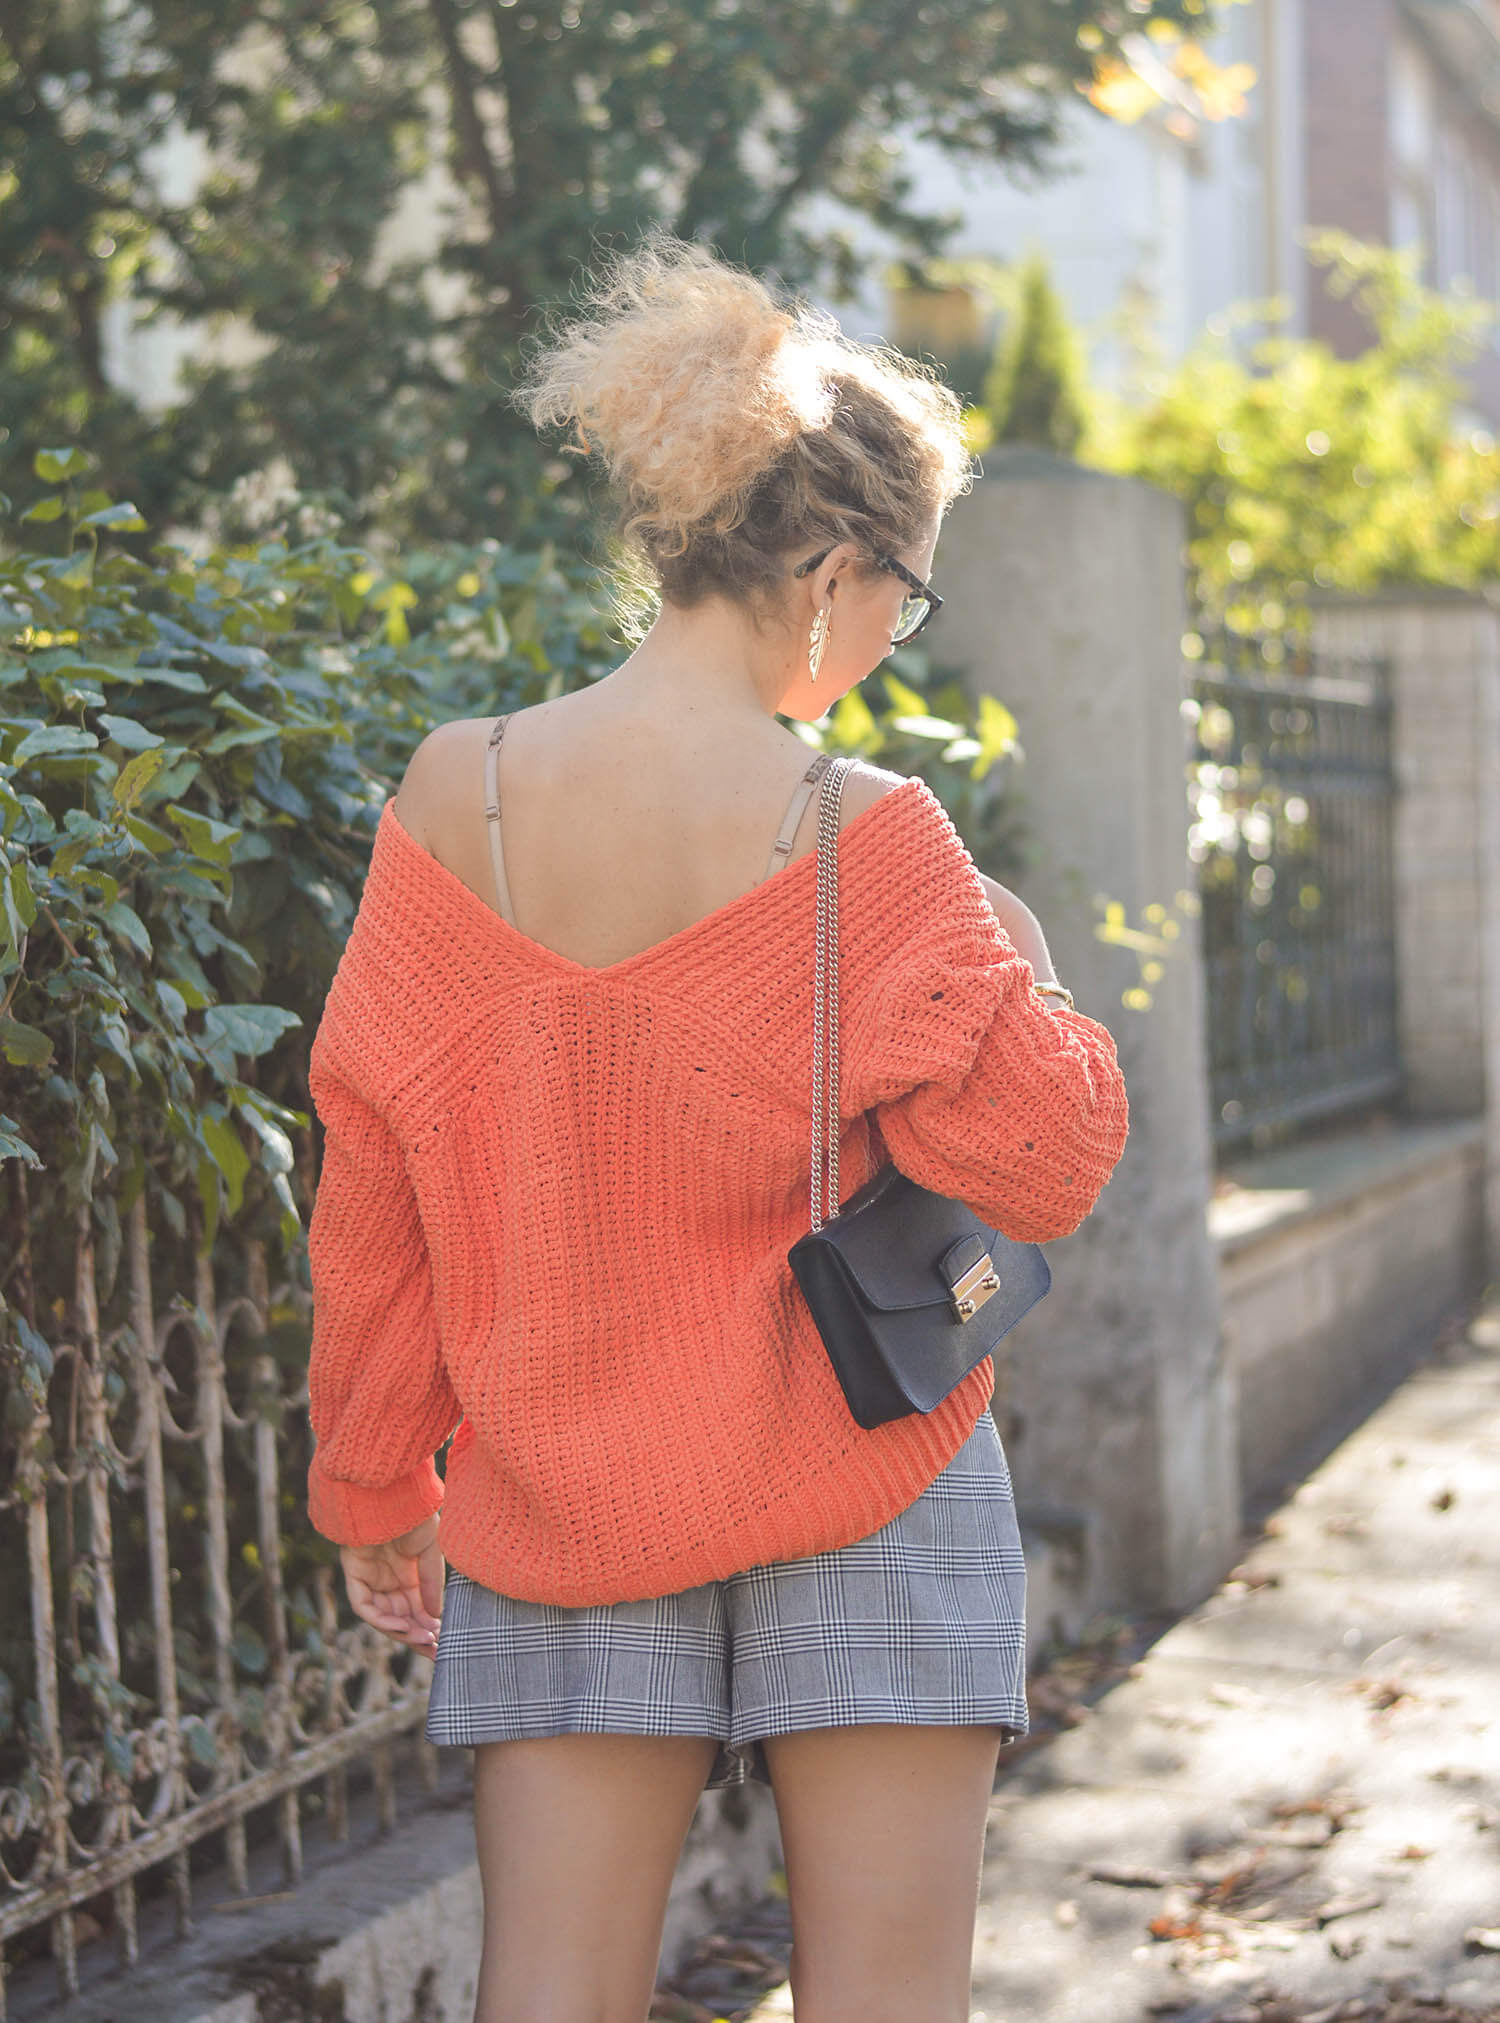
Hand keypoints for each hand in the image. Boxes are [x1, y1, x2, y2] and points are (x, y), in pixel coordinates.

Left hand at [339, 1512, 444, 1659]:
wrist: (390, 1491)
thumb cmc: (414, 1513)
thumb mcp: (432, 1551)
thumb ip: (433, 1582)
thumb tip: (436, 1616)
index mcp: (408, 1571)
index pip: (416, 1608)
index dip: (428, 1626)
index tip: (444, 1643)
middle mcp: (388, 1578)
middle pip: (400, 1617)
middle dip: (416, 1636)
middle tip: (435, 1652)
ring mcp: (370, 1577)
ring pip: (383, 1616)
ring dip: (402, 1631)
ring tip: (423, 1640)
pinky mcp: (355, 1573)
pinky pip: (364, 1606)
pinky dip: (381, 1620)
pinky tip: (402, 1626)